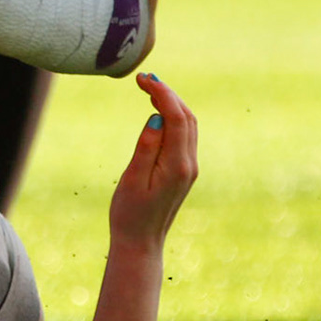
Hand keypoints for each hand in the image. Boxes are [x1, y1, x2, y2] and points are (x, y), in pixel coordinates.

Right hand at [108, 73, 196, 248]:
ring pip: (188, 124)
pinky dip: (173, 117)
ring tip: (149, 88)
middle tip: (143, 78)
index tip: (142, 79)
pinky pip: (184, 135)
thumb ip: (146, 147)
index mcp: (177, 165)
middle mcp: (189, 164)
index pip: (176, 117)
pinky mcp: (184, 171)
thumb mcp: (133, 179)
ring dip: (172, 103)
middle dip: (168, 93)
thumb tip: (157, 117)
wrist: (140, 243)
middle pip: (187, 117)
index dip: (162, 93)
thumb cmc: (130, 213)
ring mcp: (189, 168)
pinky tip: (157, 110)